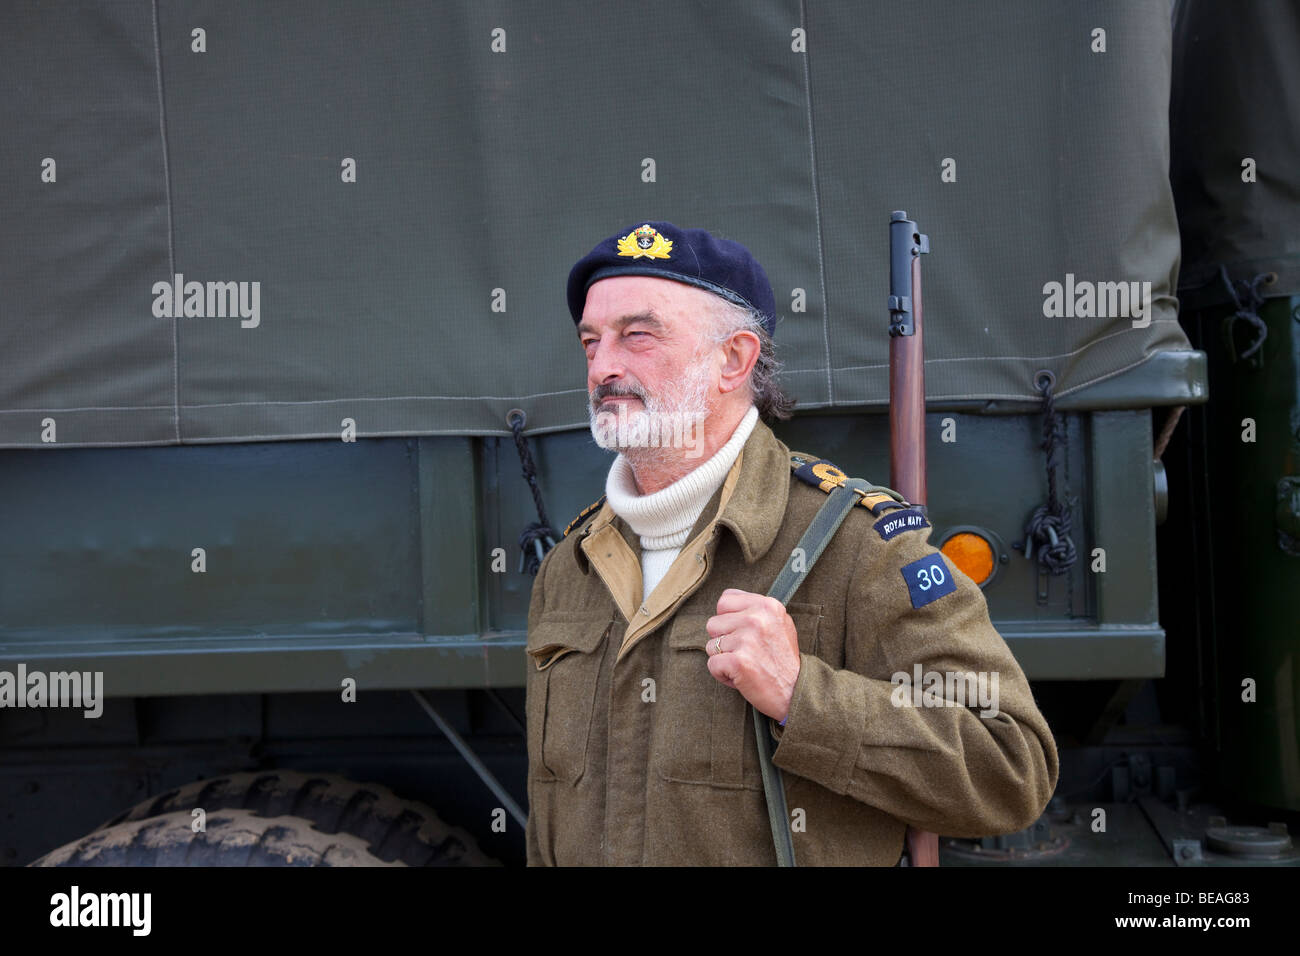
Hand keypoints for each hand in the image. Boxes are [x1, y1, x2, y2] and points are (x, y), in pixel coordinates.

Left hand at [705, 588, 800, 721]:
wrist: (796, 692)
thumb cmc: (783, 660)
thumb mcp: (779, 624)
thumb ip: (756, 610)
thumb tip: (725, 604)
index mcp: (767, 605)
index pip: (725, 600)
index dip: (728, 619)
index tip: (742, 633)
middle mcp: (757, 618)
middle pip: (713, 623)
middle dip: (723, 640)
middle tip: (745, 653)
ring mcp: (747, 639)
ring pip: (711, 645)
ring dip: (724, 658)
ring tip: (746, 665)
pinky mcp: (738, 661)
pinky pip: (712, 664)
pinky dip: (722, 675)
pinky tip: (741, 677)